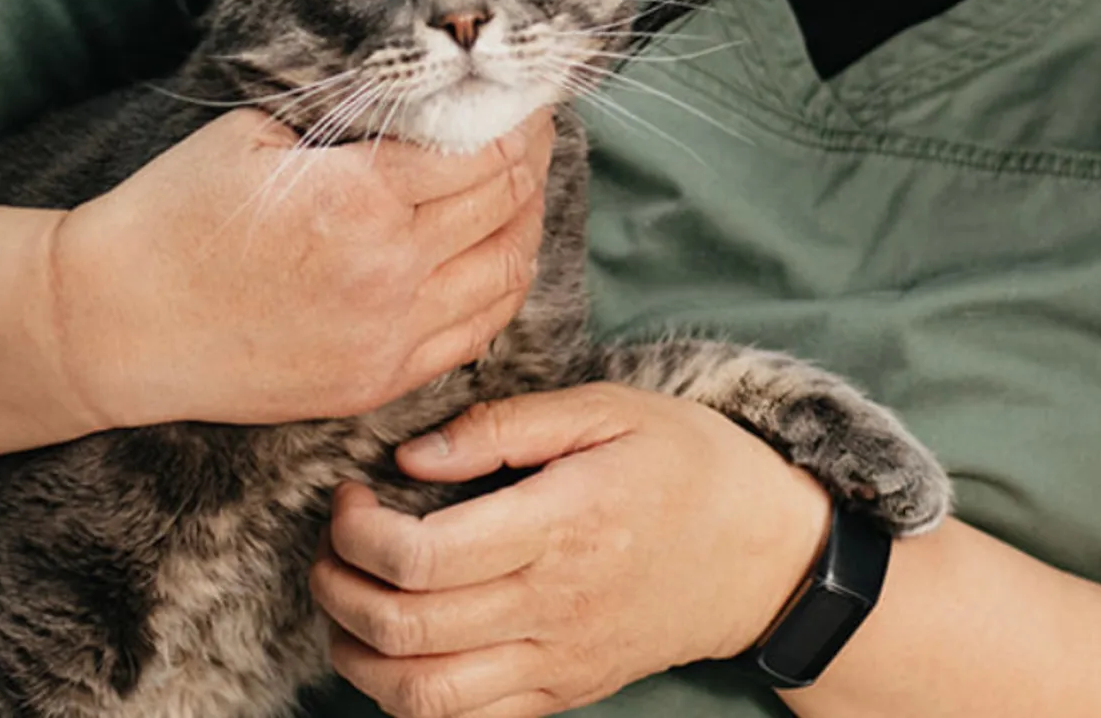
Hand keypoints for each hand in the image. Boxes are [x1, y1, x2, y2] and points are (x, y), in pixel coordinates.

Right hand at [42, 108, 554, 428]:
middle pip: (507, 208)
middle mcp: (389, 273)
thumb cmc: (171, 214)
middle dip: (529, 161)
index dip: (516, 118)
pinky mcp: (376, 383)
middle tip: (529, 131)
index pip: (485, 152)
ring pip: (507, 276)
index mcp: (359, 199)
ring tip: (518, 192)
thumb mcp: (256, 135)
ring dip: (525, 226)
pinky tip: (490, 257)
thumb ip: (348, 121)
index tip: (522, 97)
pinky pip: (473, 334)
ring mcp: (388, 338)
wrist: (114, 323)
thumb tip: (424, 99)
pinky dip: (498, 289)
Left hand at [312, 384, 831, 717]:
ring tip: (349, 599)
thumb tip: (412, 457)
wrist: (766, 556)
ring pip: (422, 694)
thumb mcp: (608, 410)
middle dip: (338, 584)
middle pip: (406, 628)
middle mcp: (553, 605)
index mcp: (560, 526)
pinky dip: (407, 697)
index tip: (351, 495)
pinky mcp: (563, 691)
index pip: (423, 556)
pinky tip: (395, 648)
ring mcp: (557, 660)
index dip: (358, 530)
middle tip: (334, 543)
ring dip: (357, 654)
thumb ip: (502, 426)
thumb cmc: (687, 465)